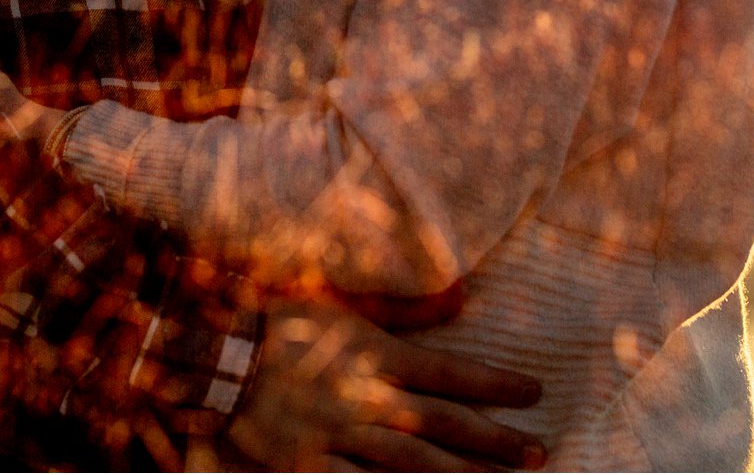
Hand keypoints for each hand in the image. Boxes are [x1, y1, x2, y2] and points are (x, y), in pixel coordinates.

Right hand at [226, 300, 543, 471]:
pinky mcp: (309, 466)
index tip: (534, 392)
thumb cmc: (278, 320)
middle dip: (495, 441)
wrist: (214, 352)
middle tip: (540, 454)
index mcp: (376, 355)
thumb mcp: (343, 300)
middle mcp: (366, 399)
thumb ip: (406, 306)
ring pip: (414, 462)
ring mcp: (339, 436)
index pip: (451, 374)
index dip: (497, 384)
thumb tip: (463, 297)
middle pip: (444, 424)